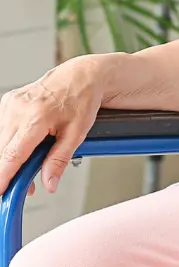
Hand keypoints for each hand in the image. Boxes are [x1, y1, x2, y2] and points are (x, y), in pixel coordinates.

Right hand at [0, 59, 105, 196]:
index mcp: (36, 117)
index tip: (0, 192)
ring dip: (10, 157)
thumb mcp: (77, 132)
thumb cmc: (82, 99)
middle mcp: (19, 108)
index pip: (12, 154)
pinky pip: (3, 129)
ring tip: (30, 164)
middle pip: (4, 151)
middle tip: (25, 185)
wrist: (82, 75)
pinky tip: (25, 144)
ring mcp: (11, 103)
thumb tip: (49, 184)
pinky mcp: (8, 101)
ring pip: (1, 142)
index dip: (4, 176)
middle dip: (10, 171)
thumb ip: (59, 160)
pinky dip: (11, 142)